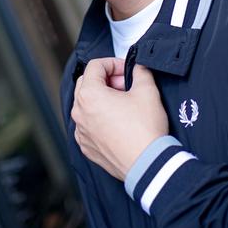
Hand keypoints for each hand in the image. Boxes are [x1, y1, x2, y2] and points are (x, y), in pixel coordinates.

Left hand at [71, 58, 168, 180]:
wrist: (148, 164)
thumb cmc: (145, 129)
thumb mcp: (147, 91)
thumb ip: (140, 71)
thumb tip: (138, 67)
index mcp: (89, 95)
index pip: (95, 66)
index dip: (113, 63)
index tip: (127, 70)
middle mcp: (79, 112)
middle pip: (87, 83)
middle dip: (106, 79)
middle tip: (126, 85)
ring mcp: (81, 131)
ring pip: (86, 105)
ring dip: (102, 99)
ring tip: (124, 104)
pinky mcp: (86, 147)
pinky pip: (88, 125)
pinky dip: (99, 118)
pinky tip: (118, 122)